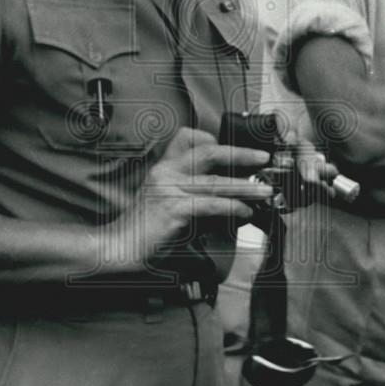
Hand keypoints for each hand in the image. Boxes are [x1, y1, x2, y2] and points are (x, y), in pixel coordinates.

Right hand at [111, 127, 272, 268]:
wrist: (119, 247)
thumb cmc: (146, 230)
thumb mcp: (172, 205)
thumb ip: (200, 199)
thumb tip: (236, 204)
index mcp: (164, 167)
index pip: (187, 138)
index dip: (215, 140)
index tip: (239, 149)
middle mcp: (166, 172)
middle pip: (208, 152)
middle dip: (241, 154)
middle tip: (263, 159)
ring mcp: (168, 189)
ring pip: (215, 181)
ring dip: (245, 187)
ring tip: (265, 191)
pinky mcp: (173, 209)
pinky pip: (210, 205)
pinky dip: (232, 208)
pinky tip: (244, 212)